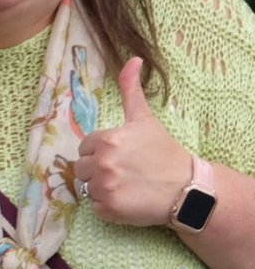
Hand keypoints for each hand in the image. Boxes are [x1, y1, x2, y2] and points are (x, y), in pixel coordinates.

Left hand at [75, 57, 191, 225]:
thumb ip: (131, 90)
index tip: (121, 156)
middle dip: (98, 170)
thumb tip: (133, 59)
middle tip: (124, 172)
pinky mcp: (109, 209)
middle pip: (82, 168)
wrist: (186, 189)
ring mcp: (105, 187)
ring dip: (102, 188)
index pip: (85, 147)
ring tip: (126, 185)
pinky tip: (127, 199)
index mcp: (107, 139)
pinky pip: (95, 207)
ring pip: (87, 188)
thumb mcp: (144, 119)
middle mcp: (103, 163)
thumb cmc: (164, 152)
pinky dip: (107, 207)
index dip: (100, 152)